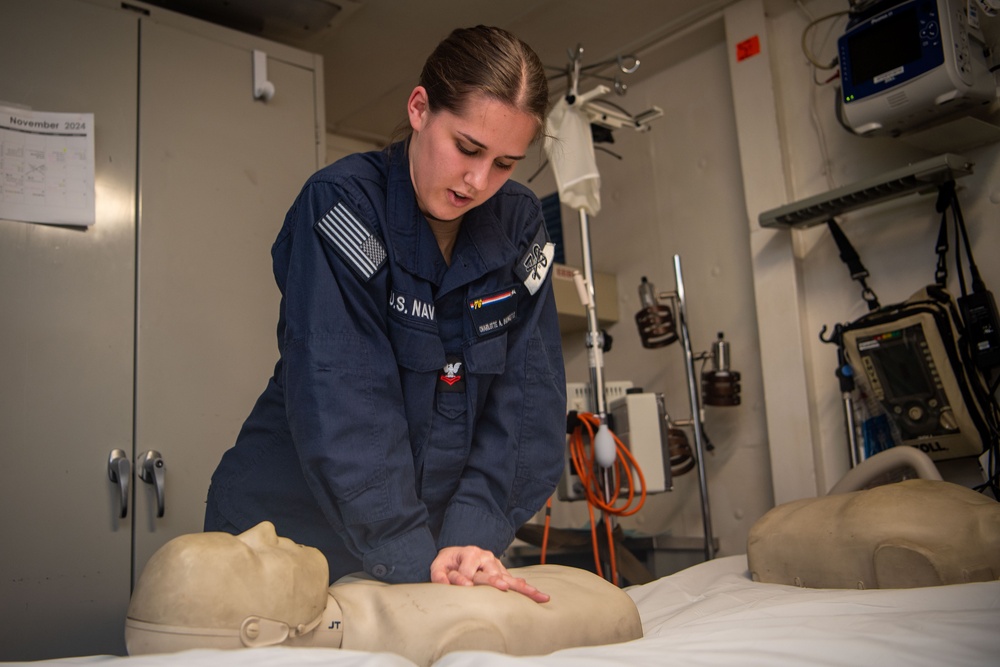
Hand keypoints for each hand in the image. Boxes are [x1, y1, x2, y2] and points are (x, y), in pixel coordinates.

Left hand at [430, 545, 549, 602]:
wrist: (460, 556)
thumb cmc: (449, 563)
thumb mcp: (439, 565)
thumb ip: (439, 574)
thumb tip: (444, 583)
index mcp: (470, 553)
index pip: (467, 571)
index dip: (464, 579)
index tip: (466, 586)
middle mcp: (485, 557)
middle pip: (491, 573)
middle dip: (496, 580)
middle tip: (502, 586)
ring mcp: (496, 565)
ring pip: (508, 578)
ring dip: (521, 587)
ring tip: (535, 594)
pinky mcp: (502, 572)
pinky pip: (515, 582)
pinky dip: (525, 589)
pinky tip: (538, 595)